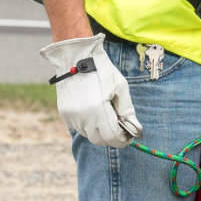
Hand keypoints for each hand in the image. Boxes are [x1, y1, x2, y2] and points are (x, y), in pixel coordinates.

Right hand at [41, 33, 141, 147]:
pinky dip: (89, 125)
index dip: (122, 140)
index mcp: (99, 109)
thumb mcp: (121, 88)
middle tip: (120, 128)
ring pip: (89, 134)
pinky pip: (79, 127)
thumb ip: (127, 111)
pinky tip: (94, 111)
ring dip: (100, 131)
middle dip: (111, 137)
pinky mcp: (64, 114)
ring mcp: (71, 116)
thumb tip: (135, 130)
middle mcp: (83, 116)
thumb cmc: (103, 71)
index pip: (112, 138)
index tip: (129, 137)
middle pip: (99, 140)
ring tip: (107, 115)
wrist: (76, 59)